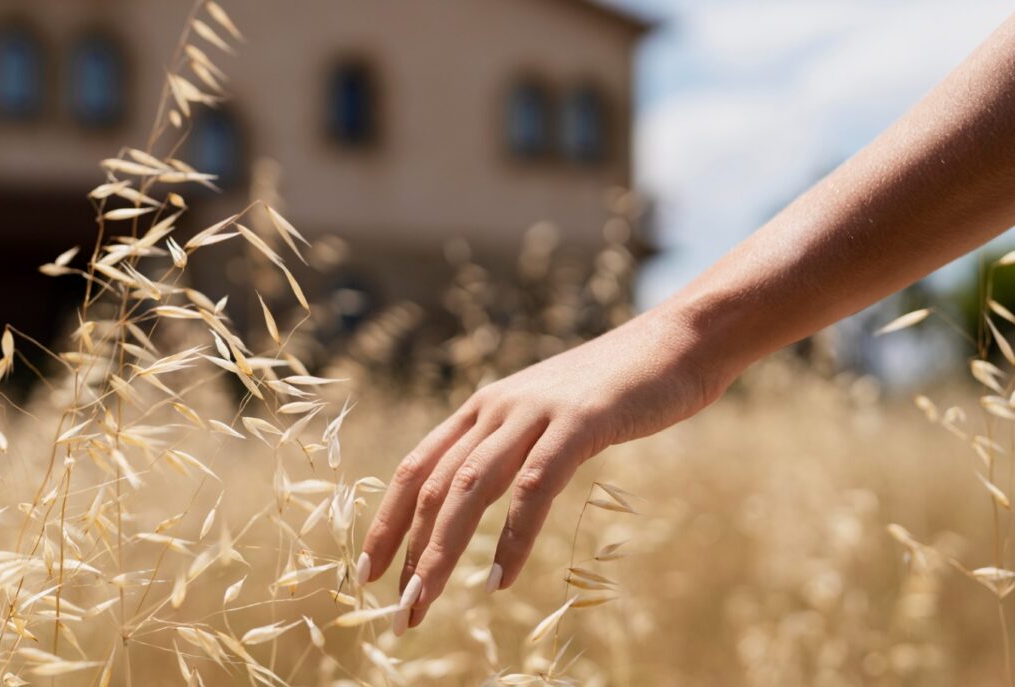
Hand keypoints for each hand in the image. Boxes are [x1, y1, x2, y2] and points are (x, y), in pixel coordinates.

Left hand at [357, 304, 729, 632]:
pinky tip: (500, 577)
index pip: (416, 466)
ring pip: (469, 487)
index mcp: (484, 407)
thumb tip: (483, 492)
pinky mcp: (579, 422)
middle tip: (395, 609)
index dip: (387, 521)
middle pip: (432, 484)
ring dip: (442, 549)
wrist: (679, 341)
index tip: (367, 571)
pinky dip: (513, 536)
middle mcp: (498, 406)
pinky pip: (534, 486)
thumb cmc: (616, 387)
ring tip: (423, 600)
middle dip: (407, 550)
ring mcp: (536, 411)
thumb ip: (515, 445)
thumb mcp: (549, 415)